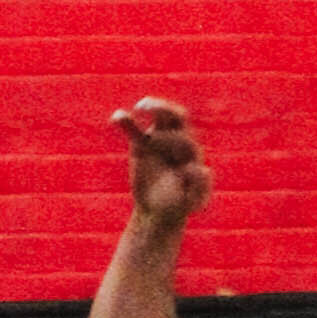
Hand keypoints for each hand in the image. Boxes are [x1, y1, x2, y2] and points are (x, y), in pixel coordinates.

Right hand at [112, 96, 212, 224]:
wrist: (159, 210)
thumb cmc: (179, 206)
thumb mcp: (193, 201)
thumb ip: (200, 187)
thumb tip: (201, 168)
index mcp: (191, 153)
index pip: (185, 138)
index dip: (174, 141)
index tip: (156, 149)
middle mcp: (177, 141)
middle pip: (176, 117)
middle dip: (166, 110)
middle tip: (152, 111)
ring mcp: (159, 140)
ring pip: (157, 116)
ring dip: (151, 107)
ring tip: (140, 107)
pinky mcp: (141, 144)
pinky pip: (133, 128)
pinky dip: (125, 121)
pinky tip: (115, 118)